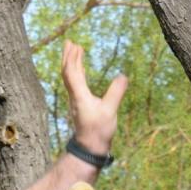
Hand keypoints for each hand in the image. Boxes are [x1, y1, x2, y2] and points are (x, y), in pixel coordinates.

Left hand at [62, 40, 126, 155]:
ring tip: (75, 51)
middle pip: (67, 72)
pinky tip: (80, 70)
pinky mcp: (79, 104)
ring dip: (71, 63)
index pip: (71, 73)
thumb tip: (123, 76)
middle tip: (70, 42)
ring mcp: (75, 100)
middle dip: (68, 56)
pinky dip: (76, 73)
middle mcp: (74, 96)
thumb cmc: (99, 131)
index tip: (75, 45)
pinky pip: (74, 84)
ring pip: (70, 78)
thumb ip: (116, 92)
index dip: (72, 58)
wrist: (90, 147)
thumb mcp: (110, 111)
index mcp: (80, 96)